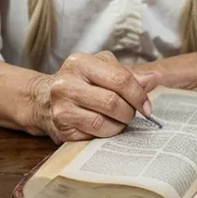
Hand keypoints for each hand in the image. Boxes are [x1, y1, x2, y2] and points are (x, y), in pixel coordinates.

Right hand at [29, 51, 158, 143]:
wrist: (44, 99)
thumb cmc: (80, 81)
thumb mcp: (101, 69)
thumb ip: (127, 74)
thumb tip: (152, 79)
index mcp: (80, 62)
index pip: (120, 78)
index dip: (138, 94)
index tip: (146, 106)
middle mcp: (67, 83)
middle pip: (113, 102)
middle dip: (129, 112)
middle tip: (132, 114)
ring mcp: (61, 107)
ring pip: (103, 122)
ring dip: (119, 125)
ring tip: (119, 120)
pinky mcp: (61, 128)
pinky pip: (93, 135)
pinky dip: (106, 133)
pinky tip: (106, 126)